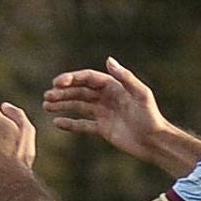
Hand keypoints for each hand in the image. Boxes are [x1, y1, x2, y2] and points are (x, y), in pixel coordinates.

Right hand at [41, 57, 168, 164]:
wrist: (154, 141)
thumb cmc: (150, 116)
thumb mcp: (140, 94)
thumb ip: (125, 77)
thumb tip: (108, 59)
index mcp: (113, 86)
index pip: (87, 78)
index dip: (71, 79)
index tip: (56, 83)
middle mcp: (106, 97)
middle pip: (79, 92)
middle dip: (62, 93)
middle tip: (47, 97)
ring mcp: (103, 113)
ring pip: (78, 106)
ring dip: (62, 105)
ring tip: (46, 106)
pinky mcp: (102, 128)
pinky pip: (82, 124)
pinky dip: (70, 124)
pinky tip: (57, 122)